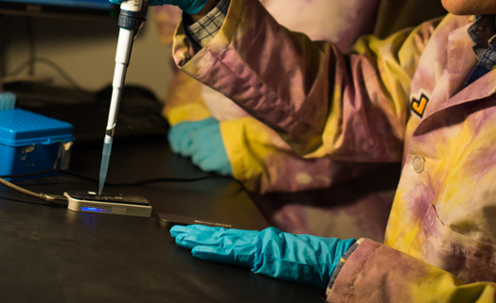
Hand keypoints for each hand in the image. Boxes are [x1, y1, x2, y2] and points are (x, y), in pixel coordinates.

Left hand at [167, 118, 231, 174]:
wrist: (249, 145)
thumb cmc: (234, 135)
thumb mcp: (218, 126)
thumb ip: (205, 129)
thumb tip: (192, 136)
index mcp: (205, 130)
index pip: (191, 138)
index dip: (197, 142)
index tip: (205, 144)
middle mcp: (204, 140)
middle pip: (192, 150)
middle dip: (199, 152)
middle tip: (211, 153)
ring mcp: (208, 152)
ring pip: (196, 159)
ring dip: (203, 160)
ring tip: (215, 158)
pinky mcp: (213, 163)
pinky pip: (202, 166)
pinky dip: (208, 166)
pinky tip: (217, 163)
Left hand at [170, 225, 355, 288]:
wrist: (320, 260)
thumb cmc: (303, 263)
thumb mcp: (276, 260)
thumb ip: (260, 258)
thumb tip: (248, 261)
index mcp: (257, 241)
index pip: (226, 237)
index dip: (206, 235)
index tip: (189, 233)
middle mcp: (253, 239)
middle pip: (219, 236)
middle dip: (196, 234)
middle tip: (175, 232)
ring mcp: (254, 245)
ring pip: (220, 241)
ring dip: (198, 240)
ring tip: (180, 239)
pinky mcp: (257, 254)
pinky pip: (230, 253)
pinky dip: (212, 251)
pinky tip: (197, 250)